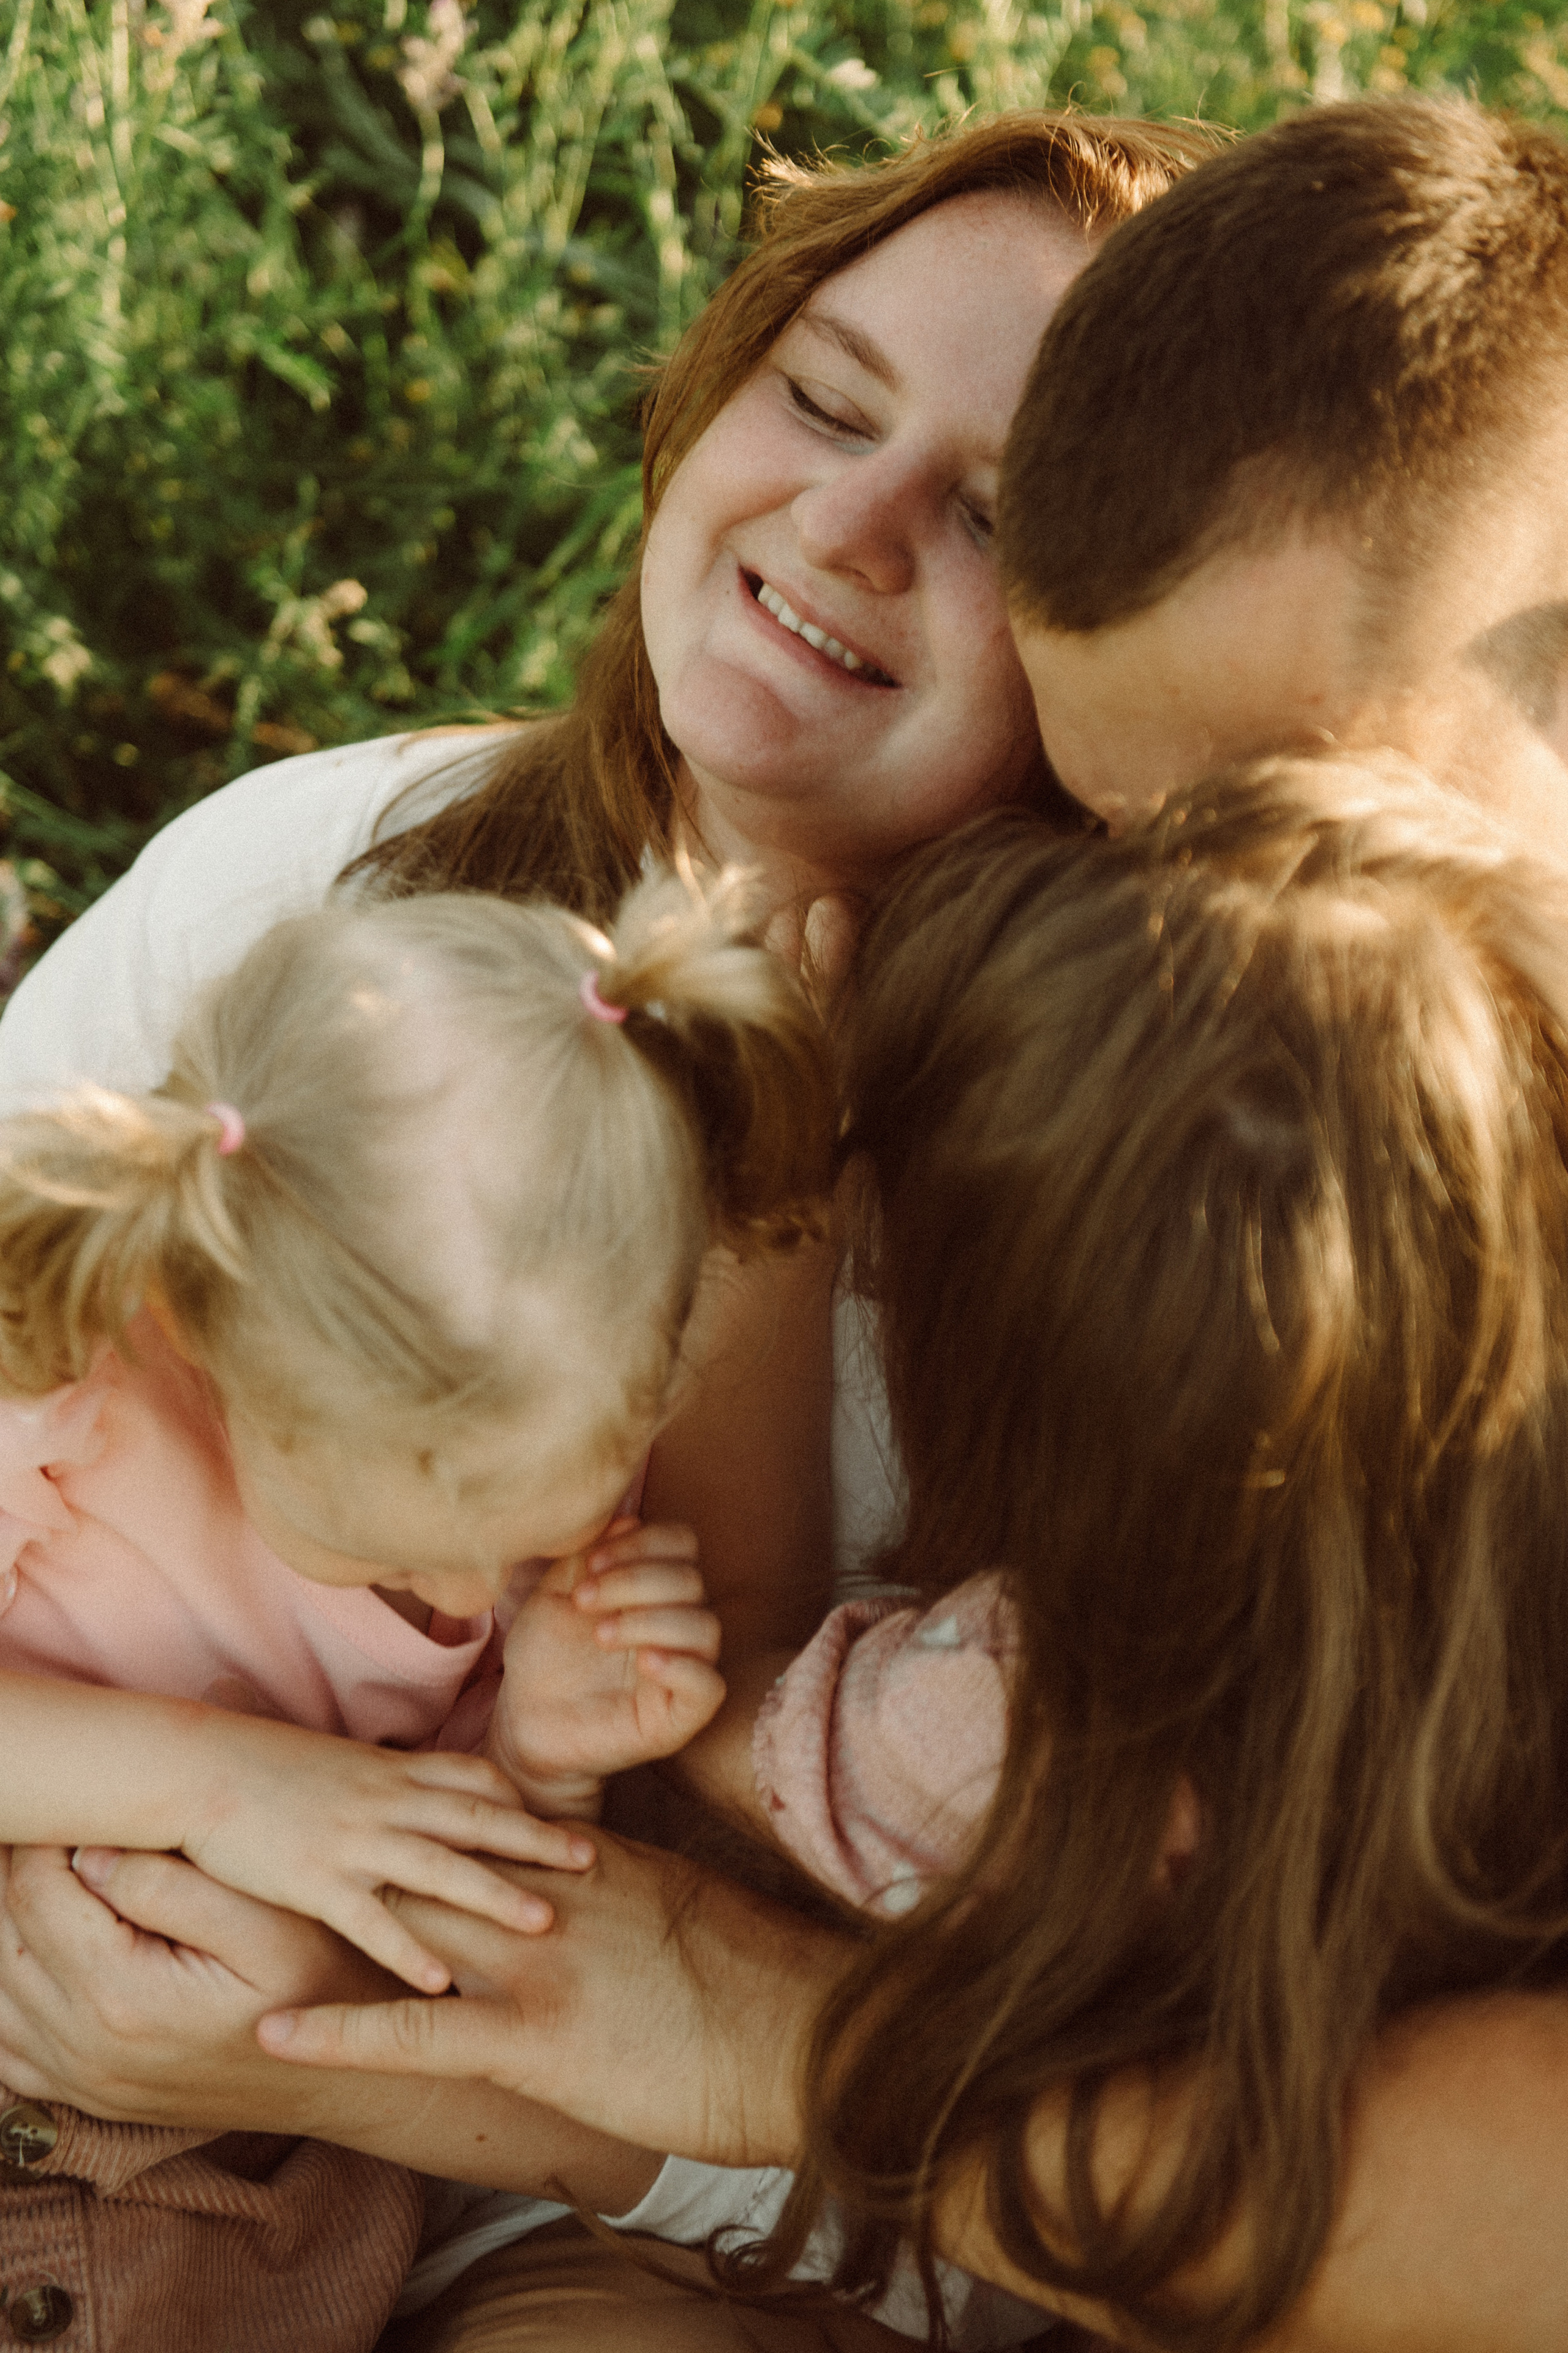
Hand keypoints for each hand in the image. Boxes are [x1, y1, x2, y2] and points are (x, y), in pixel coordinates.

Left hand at [0, 1843, 392, 2128]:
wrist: (346, 2079)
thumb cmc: (320, 1980)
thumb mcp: (267, 1922)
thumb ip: (174, 1889)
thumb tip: (90, 1856)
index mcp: (121, 1996)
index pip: (36, 1896)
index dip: (40, 1838)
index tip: (69, 1803)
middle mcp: (85, 2048)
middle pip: (3, 1940)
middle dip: (17, 1875)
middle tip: (54, 1829)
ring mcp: (82, 2082)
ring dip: (9, 1930)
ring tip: (48, 1877)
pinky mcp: (89, 2097)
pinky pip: (8, 2048)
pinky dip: (8, 1993)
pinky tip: (41, 1950)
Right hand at [180, 1714, 595, 1989]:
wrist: (196, 1764)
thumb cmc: (264, 1767)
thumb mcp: (341, 1765)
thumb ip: (389, 1784)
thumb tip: (423, 1801)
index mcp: (393, 1770)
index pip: (477, 1781)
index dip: (523, 1805)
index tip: (568, 1825)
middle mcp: (385, 1801)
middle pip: (477, 1818)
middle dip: (538, 1840)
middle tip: (595, 1861)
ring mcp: (352, 1839)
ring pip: (438, 1867)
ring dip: (494, 1893)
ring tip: (545, 1921)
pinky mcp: (313, 1879)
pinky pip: (369, 1919)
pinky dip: (406, 1949)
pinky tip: (441, 1983)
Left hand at [259, 1829, 852, 2168]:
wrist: (797, 2036)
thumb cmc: (757, 1981)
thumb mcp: (689, 1907)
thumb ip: (632, 1883)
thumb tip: (598, 1872)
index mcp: (586, 1869)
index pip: (485, 1828)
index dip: (418, 1811)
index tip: (355, 1788)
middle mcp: (546, 1903)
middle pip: (427, 1860)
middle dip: (347, 1848)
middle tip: (264, 1827)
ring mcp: (533, 1967)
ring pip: (403, 1929)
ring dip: (316, 1920)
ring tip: (238, 1903)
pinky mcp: (530, 2039)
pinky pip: (416, 2032)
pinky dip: (343, 2025)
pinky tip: (279, 2024)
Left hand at [491, 1520, 723, 1814]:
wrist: (525, 1720)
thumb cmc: (544, 1655)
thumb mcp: (556, 1593)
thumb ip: (588, 1557)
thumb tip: (626, 1521)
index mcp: (654, 1588)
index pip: (681, 1543)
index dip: (643, 1542)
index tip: (590, 1563)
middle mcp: (677, 1623)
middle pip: (691, 1580)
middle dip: (634, 1580)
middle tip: (583, 1599)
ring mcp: (684, 1669)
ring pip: (705, 1627)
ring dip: (649, 1620)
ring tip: (599, 1635)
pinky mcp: (681, 1715)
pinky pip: (708, 1686)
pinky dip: (681, 1666)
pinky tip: (643, 1662)